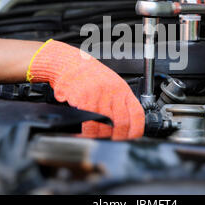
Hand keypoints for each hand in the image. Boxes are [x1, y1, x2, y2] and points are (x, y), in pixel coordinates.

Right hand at [27, 40, 144, 139]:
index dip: (135, 131)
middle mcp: (112, 92)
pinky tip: (83, 132)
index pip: (137, 114)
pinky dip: (85, 131)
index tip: (131, 138)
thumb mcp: (112, 84)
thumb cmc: (89, 74)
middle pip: (121, 123)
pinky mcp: (82, 98)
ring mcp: (98, 95)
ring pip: (103, 125)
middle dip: (117, 137)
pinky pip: (86, 122)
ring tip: (95, 137)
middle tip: (112, 141)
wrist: (68, 63)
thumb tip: (127, 125)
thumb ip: (120, 103)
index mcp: (122, 90)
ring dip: (99, 136)